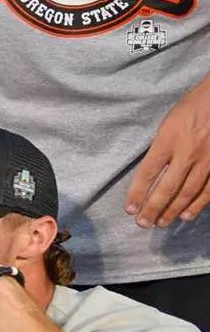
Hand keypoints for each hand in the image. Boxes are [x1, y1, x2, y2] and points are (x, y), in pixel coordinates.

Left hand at [127, 82, 209, 226]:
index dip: (138, 193)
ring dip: (173, 210)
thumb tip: (150, 172)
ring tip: (161, 222)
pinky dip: (198, 204)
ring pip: (188, 192)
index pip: (148, 172)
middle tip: (143, 224)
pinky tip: (188, 214)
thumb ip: (159, 148)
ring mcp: (207, 160)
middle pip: (167, 187)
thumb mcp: (167, 123)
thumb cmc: (191, 108)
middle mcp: (187, 152)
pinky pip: (209, 189)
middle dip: (153, 208)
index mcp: (168, 140)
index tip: (130, 209)